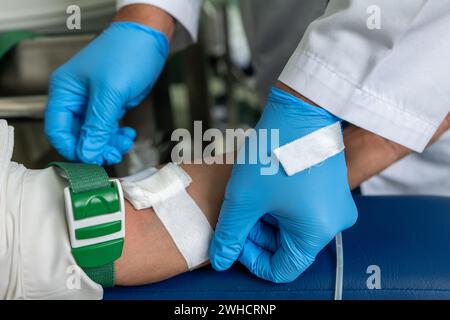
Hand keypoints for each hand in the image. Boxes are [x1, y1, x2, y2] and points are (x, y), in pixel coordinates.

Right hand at [45, 21, 167, 164]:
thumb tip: (87, 152)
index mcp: (65, 91)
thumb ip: (98, 125)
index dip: (72, 148)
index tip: (90, 159)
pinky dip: (116, 135)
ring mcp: (93, 102)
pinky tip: (127, 135)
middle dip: (93, 148)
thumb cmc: (126, 53)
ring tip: (123, 144)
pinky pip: (107, 128)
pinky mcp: (109, 104)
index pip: (57, 130)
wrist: (148, 39)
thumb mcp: (110, 92)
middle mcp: (76, 98)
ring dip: (107, 144)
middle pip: (76, 135)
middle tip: (111, 155)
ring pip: (93, 134)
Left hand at [209, 87, 357, 282]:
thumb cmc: (274, 152)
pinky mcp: (329, 191)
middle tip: (235, 217)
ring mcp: (333, 205)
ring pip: (291, 229)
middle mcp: (333, 224)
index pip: (282, 269)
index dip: (252, 260)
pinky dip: (278, 208)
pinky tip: (261, 192)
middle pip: (287, 248)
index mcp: (317, 233)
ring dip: (265, 221)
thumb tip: (221, 260)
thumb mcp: (244, 199)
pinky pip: (301, 211)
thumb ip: (230, 236)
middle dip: (256, 237)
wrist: (300, 111)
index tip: (234, 241)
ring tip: (246, 200)